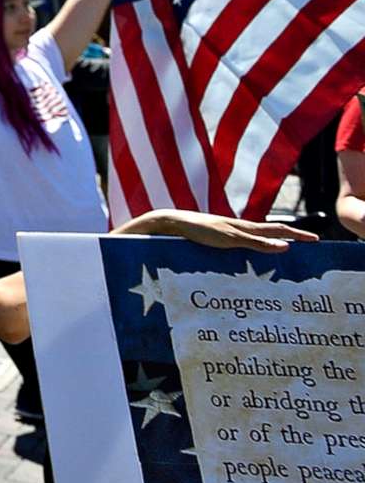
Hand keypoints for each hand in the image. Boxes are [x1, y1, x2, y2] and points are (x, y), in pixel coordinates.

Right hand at [121, 210, 316, 250]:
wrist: (168, 224)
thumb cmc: (187, 236)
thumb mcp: (211, 244)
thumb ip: (226, 250)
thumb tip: (240, 258)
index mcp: (237, 230)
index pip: (268, 230)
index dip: (287, 233)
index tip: (305, 240)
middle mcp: (238, 227)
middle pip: (274, 228)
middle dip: (296, 233)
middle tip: (316, 240)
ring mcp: (233, 230)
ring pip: (267, 231)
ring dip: (288, 235)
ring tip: (308, 240)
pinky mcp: (226, 236)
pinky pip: (252, 240)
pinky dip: (269, 243)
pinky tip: (284, 247)